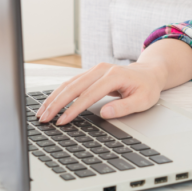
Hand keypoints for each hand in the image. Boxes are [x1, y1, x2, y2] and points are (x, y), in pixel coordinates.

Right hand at [35, 62, 163, 124]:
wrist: (149, 73)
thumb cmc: (147, 88)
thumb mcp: (143, 101)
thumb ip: (124, 107)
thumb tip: (104, 113)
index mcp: (114, 76)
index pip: (89, 94)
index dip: (74, 109)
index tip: (62, 121)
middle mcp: (102, 70)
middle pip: (74, 87)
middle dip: (57, 103)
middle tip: (44, 118)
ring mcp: (95, 70)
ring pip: (69, 83)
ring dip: (54, 98)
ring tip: (42, 112)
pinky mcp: (91, 73)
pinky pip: (72, 82)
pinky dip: (59, 93)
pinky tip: (51, 102)